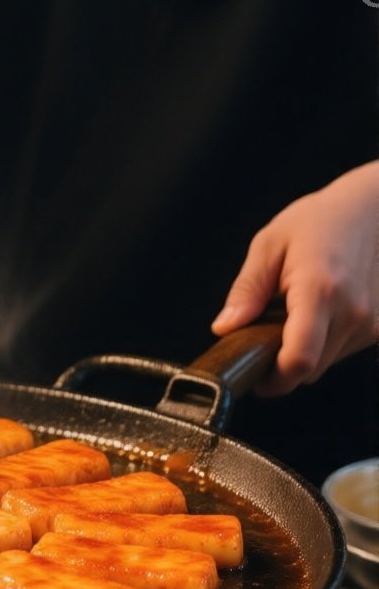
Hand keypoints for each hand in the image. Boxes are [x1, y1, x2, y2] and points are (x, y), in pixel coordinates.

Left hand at [211, 163, 378, 394]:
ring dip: (305, 352)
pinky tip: (319, 314)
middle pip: (310, 370)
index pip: (299, 360)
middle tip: (264, 337)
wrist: (371, 210)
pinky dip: (326, 343)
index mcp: (319, 290)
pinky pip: (344, 351)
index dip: (273, 378)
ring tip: (294, 313)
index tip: (254, 374)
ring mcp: (371, 323)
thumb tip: (224, 327)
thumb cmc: (319, 220)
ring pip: (327, 363)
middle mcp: (352, 313)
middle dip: (282, 366)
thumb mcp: (270, 244)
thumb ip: (247, 289)